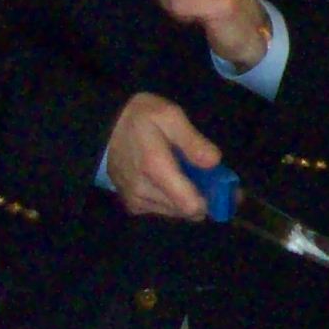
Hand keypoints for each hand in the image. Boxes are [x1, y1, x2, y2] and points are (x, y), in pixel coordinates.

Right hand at [104, 94, 221, 219]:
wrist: (103, 125)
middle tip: (213, 177)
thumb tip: (214, 163)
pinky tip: (173, 180)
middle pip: (187, 211)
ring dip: (189, 198)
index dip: (213, 199)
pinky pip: (162, 210)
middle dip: (205, 197)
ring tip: (191, 174)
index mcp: (156, 169)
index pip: (190, 206)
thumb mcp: (169, 116)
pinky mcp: (132, 204)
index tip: (224, 185)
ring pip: (176, 213)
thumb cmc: (140, 117)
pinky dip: (173, 199)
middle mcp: (144, 192)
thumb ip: (192, 141)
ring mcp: (136, 201)